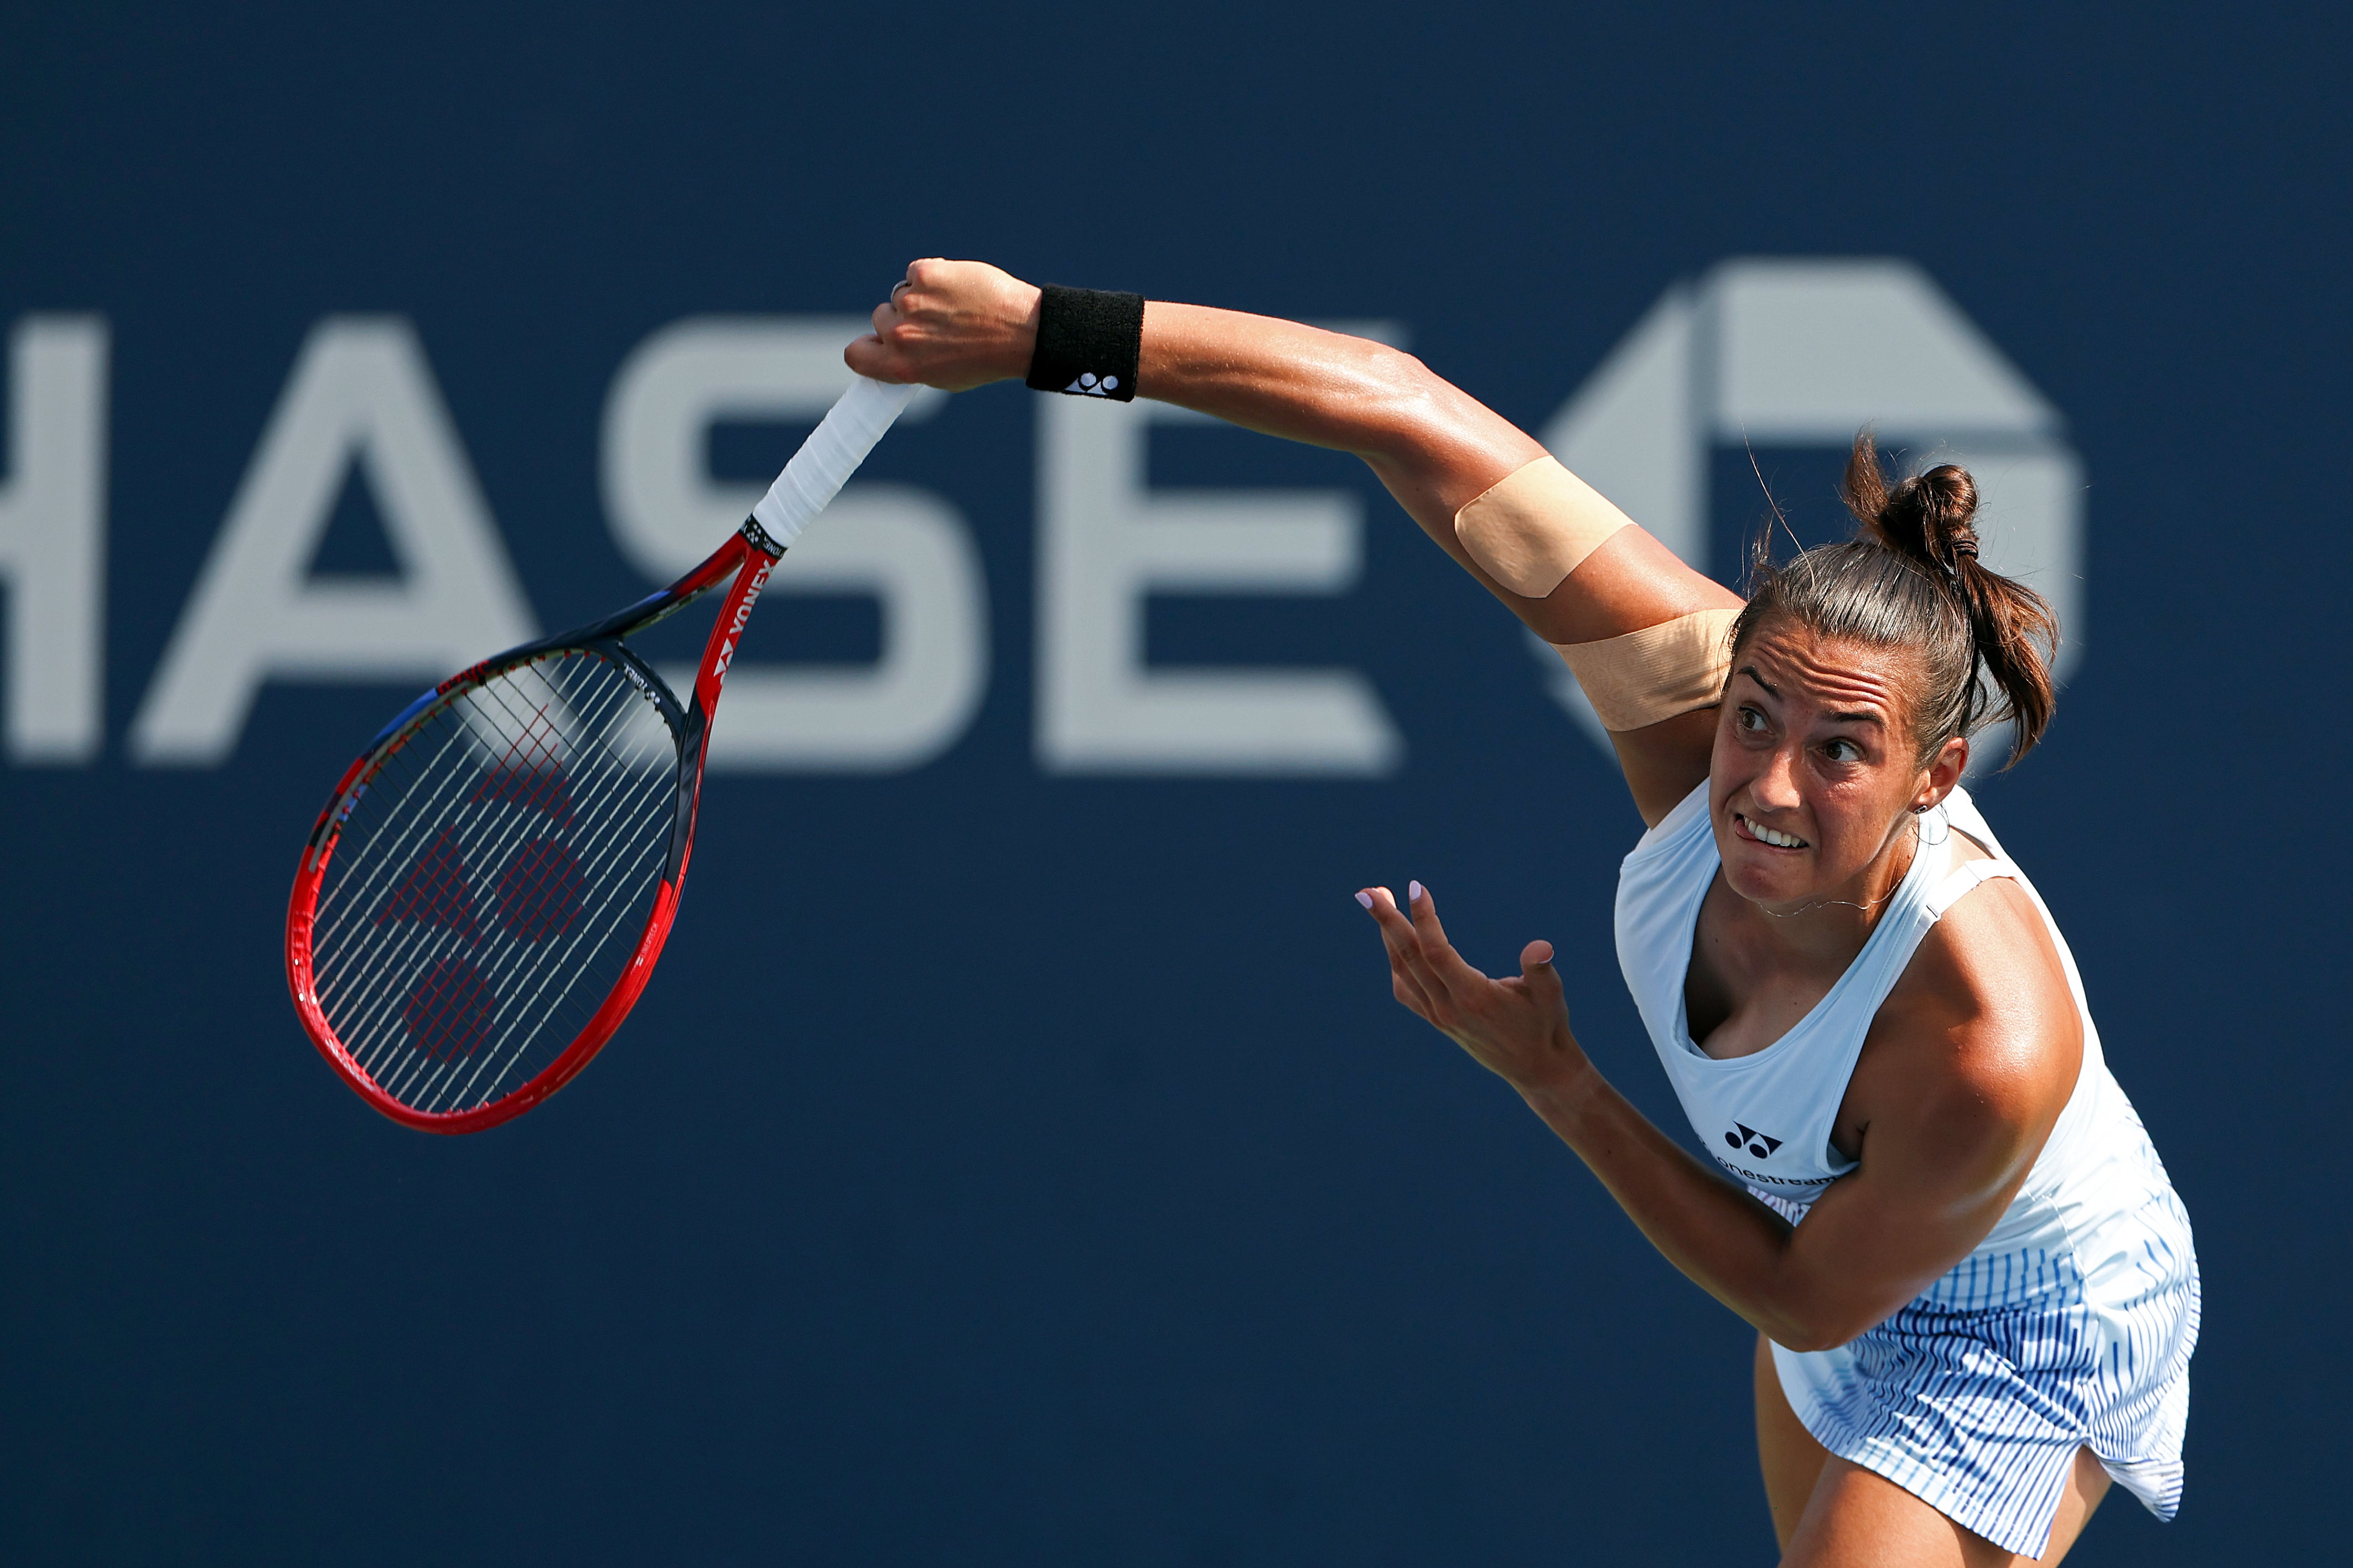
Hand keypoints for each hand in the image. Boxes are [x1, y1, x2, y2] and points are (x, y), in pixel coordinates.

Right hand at [844, 259, 1042, 390]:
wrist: (1021, 332)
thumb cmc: (985, 358)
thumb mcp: (942, 376)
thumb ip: (909, 362)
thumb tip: (888, 349)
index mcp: (900, 366)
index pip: (854, 355)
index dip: (866, 348)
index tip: (878, 344)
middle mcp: (900, 334)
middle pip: (880, 318)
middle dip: (902, 319)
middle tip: (936, 324)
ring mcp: (911, 301)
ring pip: (900, 294)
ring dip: (920, 297)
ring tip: (955, 308)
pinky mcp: (925, 273)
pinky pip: (916, 272)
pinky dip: (933, 277)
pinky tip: (958, 289)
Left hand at [1357, 881, 1590, 1095]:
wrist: (1535, 1069)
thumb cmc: (1545, 1025)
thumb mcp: (1551, 996)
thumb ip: (1540, 970)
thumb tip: (1541, 948)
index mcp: (1473, 997)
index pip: (1437, 952)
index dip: (1424, 919)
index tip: (1415, 886)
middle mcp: (1448, 1008)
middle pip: (1408, 957)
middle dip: (1386, 921)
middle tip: (1368, 890)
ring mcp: (1438, 1015)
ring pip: (1402, 971)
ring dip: (1387, 935)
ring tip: (1378, 899)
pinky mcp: (1436, 1020)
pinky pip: (1405, 989)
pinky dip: (1395, 962)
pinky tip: (1393, 941)